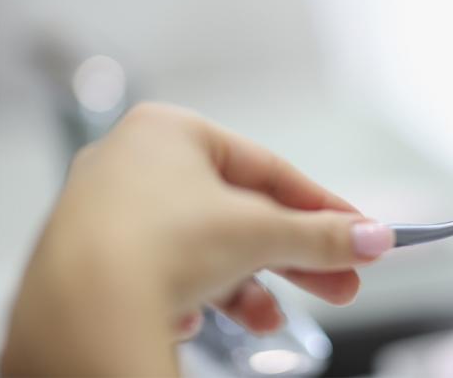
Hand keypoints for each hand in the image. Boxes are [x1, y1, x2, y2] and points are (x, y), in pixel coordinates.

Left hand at [0, 103, 393, 375]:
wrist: (80, 313)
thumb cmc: (155, 244)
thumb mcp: (260, 234)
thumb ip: (321, 235)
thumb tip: (372, 238)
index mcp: (170, 131)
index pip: (268, 168)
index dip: (322, 205)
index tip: (357, 232)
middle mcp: (134, 164)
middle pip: (240, 213)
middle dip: (293, 255)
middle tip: (340, 282)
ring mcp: (110, 213)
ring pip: (203, 247)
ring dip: (245, 285)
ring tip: (269, 320)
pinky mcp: (96, 259)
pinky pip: (163, 273)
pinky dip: (191, 295)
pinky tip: (193, 317)